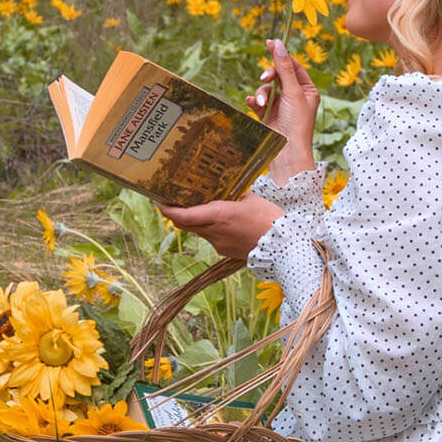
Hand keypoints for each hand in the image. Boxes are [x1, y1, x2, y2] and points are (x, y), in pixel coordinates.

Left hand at [156, 192, 284, 259]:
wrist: (283, 247)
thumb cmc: (269, 219)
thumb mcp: (250, 199)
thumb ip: (234, 195)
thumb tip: (226, 190)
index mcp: (218, 215)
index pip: (183, 215)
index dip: (168, 209)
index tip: (159, 201)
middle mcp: (213, 231)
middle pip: (185, 225)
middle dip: (176, 214)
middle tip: (171, 202)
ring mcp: (218, 244)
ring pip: (198, 231)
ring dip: (196, 221)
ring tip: (201, 208)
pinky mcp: (224, 251)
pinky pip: (212, 238)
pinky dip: (211, 229)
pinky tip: (223, 222)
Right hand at [246, 38, 318, 182]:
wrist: (287, 153)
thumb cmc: (297, 124)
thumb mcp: (293, 92)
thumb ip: (284, 67)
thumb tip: (278, 44)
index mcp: (307, 90)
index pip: (293, 66)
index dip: (282, 55)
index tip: (269, 42)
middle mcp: (295, 96)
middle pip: (278, 75)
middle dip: (270, 76)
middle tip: (266, 78)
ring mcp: (281, 106)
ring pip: (266, 88)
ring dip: (262, 93)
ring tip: (261, 102)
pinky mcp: (268, 115)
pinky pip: (258, 101)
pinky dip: (255, 101)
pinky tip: (252, 103)